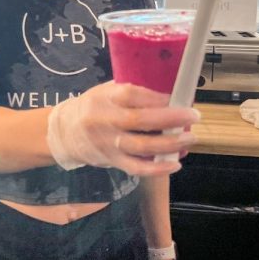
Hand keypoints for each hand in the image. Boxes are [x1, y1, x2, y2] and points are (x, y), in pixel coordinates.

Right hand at [46, 81, 198, 175]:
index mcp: (105, 98)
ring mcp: (108, 143)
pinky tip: (174, 163)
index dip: (158, 97)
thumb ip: (132, 92)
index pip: (133, 94)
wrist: (65, 132)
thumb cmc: (93, 107)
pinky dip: (158, 168)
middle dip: (172, 118)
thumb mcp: (106, 91)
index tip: (179, 96)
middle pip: (141, 121)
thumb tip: (170, 95)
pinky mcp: (112, 161)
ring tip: (189, 138)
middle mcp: (105, 120)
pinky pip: (137, 168)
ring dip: (170, 144)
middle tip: (193, 116)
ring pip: (143, 147)